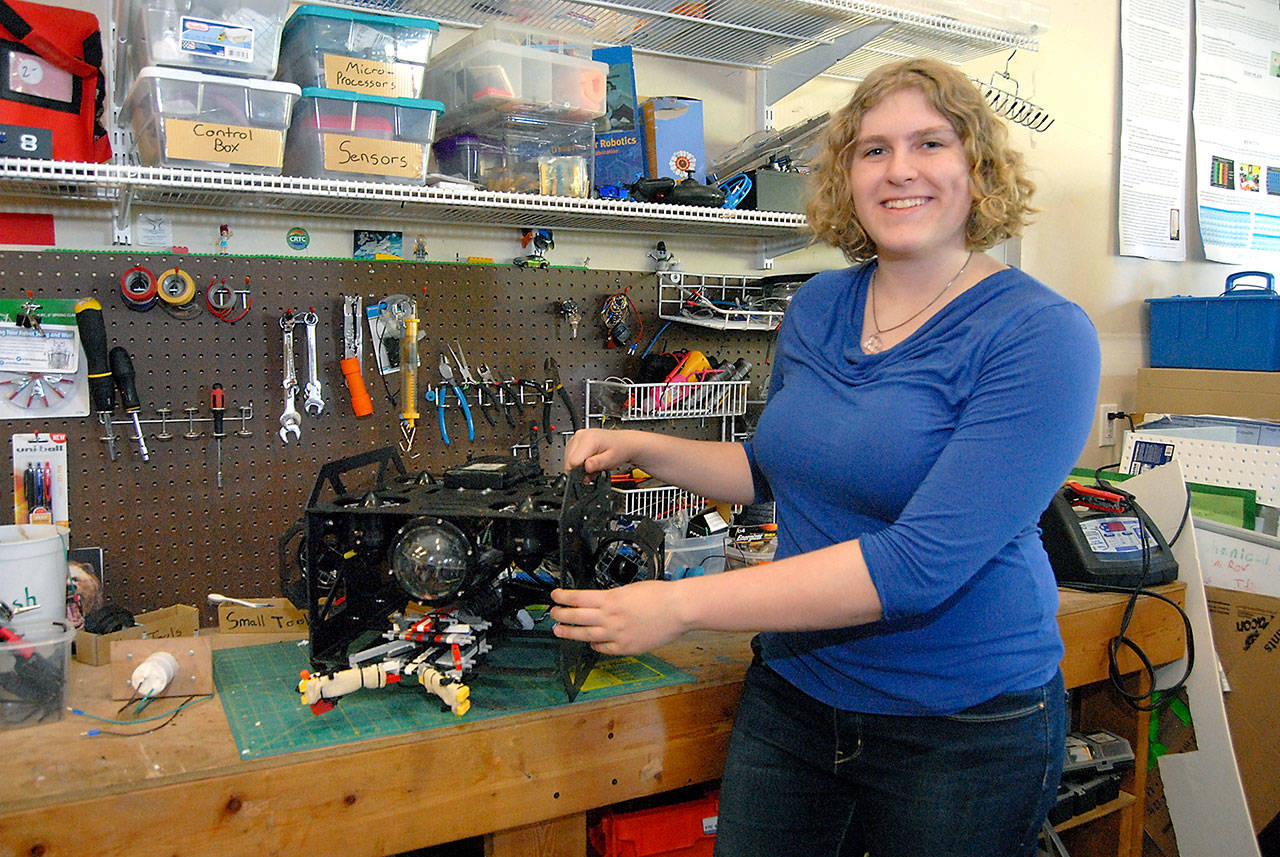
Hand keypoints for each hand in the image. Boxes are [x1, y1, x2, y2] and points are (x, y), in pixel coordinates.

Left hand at [550, 581, 686, 654]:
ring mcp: (617, 634)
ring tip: (559, 631)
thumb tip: (602, 603)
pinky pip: (604, 649)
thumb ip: (613, 598)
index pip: (578, 598)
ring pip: (585, 635)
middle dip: (561, 615)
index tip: (555, 595)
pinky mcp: (626, 647)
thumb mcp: (630, 589)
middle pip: (576, 617)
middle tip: (553, 613)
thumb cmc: (660, 596)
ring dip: (570, 632)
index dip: (563, 597)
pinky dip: (595, 646)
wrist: (678, 609)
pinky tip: (591, 643)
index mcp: (611, 599)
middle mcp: (610, 617)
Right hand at [564, 428, 642, 474]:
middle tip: (593, 470)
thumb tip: (586, 467)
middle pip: (568, 461)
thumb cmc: (619, 449)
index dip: (579, 472)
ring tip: (593, 464)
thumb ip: (598, 464)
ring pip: (568, 459)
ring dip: (578, 466)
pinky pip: (570, 456)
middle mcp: (580, 436)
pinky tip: (589, 461)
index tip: (588, 474)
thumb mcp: (611, 460)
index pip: (572, 462)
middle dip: (578, 470)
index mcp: (588, 439)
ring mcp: (577, 437)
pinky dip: (578, 462)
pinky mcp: (576, 441)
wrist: (624, 443)